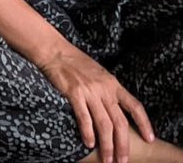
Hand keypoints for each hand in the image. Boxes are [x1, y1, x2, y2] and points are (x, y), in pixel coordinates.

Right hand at [39, 43, 153, 162]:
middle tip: (122, 160)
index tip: (149, 139)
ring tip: (107, 159)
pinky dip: (88, 134)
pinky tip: (89, 144)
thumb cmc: (76, 62)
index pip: (134, 105)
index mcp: (113, 83)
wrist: (56, 52)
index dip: (144, 123)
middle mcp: (104, 89)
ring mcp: (90, 92)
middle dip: (122, 144)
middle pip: (120, 122)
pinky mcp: (74, 94)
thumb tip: (115, 111)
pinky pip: (84, 118)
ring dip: (107, 146)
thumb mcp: (99, 74)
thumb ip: (108, 90)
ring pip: (104, 124)